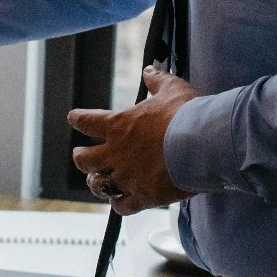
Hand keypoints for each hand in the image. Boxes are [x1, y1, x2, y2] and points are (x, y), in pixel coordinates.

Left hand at [68, 66, 199, 214]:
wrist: (203, 144)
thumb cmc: (187, 113)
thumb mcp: (172, 89)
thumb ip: (157, 81)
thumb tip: (149, 70)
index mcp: (119, 125)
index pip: (87, 121)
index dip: (78, 119)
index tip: (73, 118)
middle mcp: (116, 153)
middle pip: (85, 159)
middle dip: (81, 157)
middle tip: (81, 156)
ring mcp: (127, 177)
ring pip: (98, 185)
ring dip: (96, 182)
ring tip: (97, 181)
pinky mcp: (142, 196)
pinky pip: (121, 206)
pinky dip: (119, 204)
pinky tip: (121, 202)